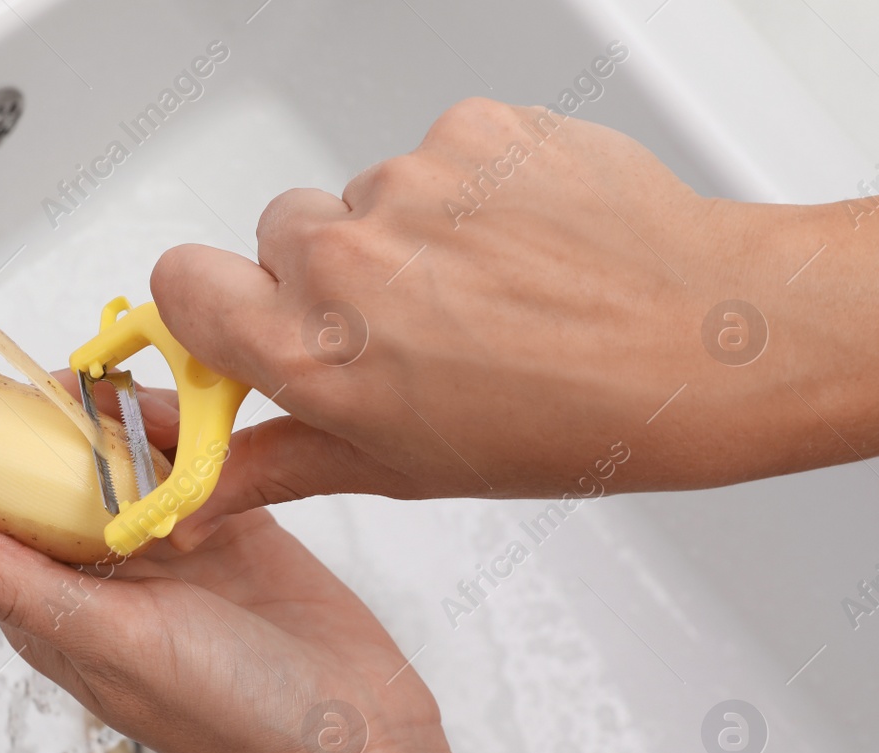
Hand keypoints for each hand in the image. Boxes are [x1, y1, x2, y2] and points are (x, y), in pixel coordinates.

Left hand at [0, 445, 708, 752]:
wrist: (355, 735)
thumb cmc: (232, 713)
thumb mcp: (110, 642)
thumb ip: (10, 584)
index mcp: (36, 597)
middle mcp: (81, 561)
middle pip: (11, 459)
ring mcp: (149, 535)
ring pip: (93, 442)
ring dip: (89, 401)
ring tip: (113, 382)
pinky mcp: (215, 513)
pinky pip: (175, 443)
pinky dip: (172, 413)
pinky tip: (186, 403)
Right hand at [152, 97, 878, 542]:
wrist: (698, 342)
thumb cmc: (566, 419)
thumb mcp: (401, 465)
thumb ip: (278, 462)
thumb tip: (195, 494)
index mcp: (313, 352)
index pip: (180, 284)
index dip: (212, 303)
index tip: (252, 321)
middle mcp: (345, 260)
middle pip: (278, 233)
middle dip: (325, 272)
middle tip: (405, 319)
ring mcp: (408, 186)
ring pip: (366, 196)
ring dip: (406, 234)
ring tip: (485, 286)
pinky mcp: (470, 131)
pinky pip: (436, 156)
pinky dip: (468, 191)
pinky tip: (519, 242)